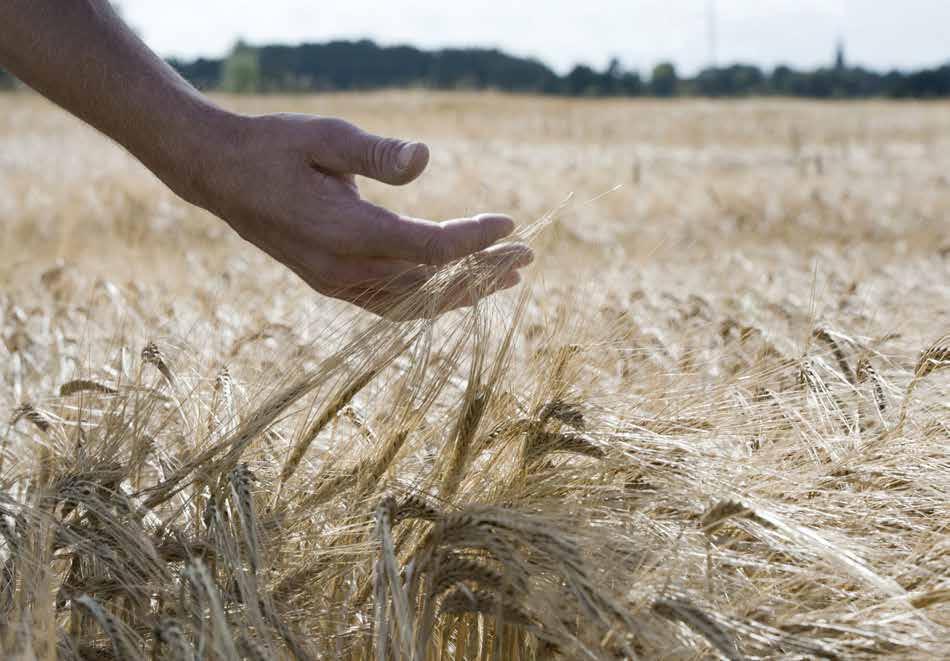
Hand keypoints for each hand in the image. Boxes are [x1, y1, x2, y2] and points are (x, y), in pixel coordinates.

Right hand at [187, 113, 532, 317]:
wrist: (219, 175)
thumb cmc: (274, 146)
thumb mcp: (325, 136)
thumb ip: (376, 154)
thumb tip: (426, 158)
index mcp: (346, 232)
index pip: (430, 248)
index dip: (475, 239)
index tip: (510, 223)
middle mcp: (343, 270)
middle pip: (430, 284)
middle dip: (482, 272)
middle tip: (526, 256)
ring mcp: (335, 283)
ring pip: (413, 304)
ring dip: (461, 293)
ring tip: (504, 278)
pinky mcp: (332, 284)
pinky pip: (390, 304)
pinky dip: (428, 298)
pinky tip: (454, 285)